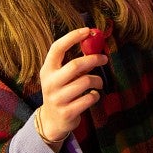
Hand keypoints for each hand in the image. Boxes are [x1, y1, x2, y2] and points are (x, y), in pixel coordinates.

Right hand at [36, 27, 106, 142]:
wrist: (52, 120)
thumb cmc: (61, 92)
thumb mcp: (61, 77)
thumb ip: (73, 63)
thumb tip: (93, 43)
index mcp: (47, 70)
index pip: (57, 48)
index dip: (72, 37)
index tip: (87, 31)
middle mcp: (49, 83)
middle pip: (75, 65)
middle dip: (93, 60)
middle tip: (104, 59)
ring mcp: (57, 98)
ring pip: (85, 82)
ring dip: (97, 80)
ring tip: (98, 83)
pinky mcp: (67, 112)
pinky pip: (89, 98)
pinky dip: (95, 95)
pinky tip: (93, 96)